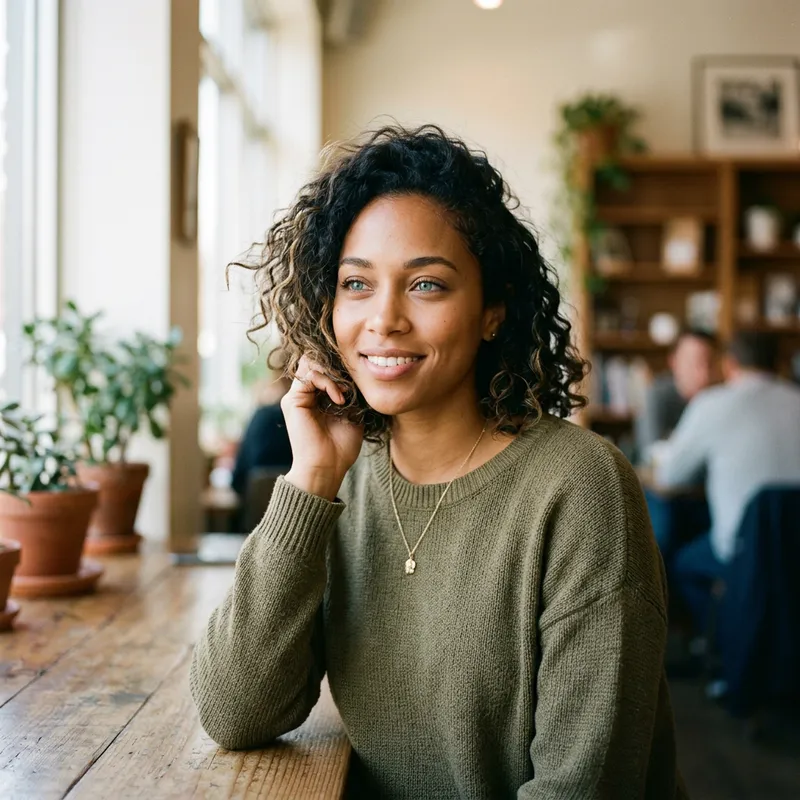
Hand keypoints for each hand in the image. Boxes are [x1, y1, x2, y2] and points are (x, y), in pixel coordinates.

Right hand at [281, 356, 363, 499]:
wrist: (327, 468)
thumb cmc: (341, 447)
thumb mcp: (353, 414)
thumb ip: (351, 394)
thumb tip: (359, 374)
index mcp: (316, 397)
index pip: (324, 367)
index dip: (341, 368)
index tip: (358, 380)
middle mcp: (304, 395)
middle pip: (315, 361)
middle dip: (337, 367)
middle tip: (351, 384)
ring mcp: (296, 397)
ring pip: (312, 364)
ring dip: (333, 375)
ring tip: (345, 394)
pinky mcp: (292, 400)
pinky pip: (310, 375)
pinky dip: (328, 382)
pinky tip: (340, 399)